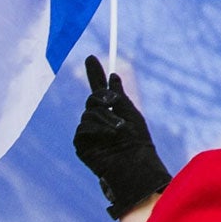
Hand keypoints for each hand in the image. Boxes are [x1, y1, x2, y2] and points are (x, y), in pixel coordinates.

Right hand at [74, 55, 170, 214]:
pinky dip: (96, 129)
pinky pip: (83, 128)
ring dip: (105, 118)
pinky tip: (108, 136)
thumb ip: (119, 96)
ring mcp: (89, 134)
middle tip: (114, 103)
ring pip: (88, 113)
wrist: (135, 165)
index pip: (100, 91)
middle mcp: (99, 122)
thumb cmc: (138, 142)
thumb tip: (113, 76)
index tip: (90, 57)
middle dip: (103, 98)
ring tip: (119, 129)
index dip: (95, 74)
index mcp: (112, 114)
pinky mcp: (82, 145)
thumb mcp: (131, 113)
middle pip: (92, 100)